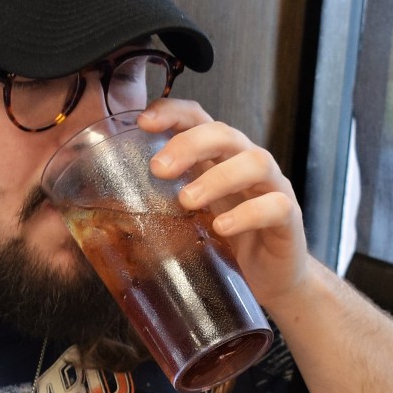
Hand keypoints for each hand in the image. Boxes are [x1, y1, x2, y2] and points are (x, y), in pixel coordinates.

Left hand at [138, 99, 312, 311]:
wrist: (271, 280)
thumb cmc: (226, 245)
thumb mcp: (188, 222)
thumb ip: (159, 211)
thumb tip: (103, 223)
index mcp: (218, 159)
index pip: (198, 119)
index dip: (173, 113)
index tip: (144, 121)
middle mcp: (246, 164)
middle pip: (224, 133)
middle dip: (190, 144)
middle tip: (159, 169)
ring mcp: (271, 188)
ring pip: (255, 161)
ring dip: (217, 178)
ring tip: (188, 201)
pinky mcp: (288, 217)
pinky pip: (274, 205)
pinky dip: (247, 214)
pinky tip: (223, 227)